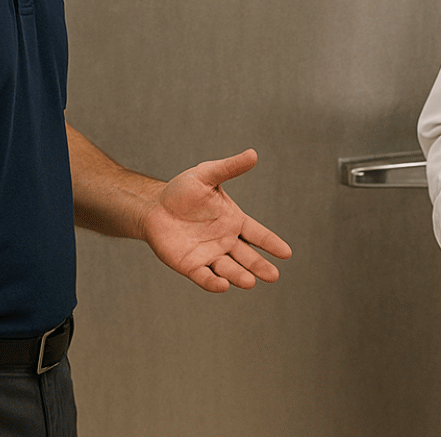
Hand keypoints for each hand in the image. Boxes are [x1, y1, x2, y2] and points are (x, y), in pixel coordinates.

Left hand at [140, 148, 292, 292]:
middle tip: (273, 276)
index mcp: (233, 221)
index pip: (257, 234)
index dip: (271, 243)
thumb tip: (252, 154)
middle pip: (247, 256)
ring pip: (228, 269)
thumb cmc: (182, 190)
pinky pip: (204, 276)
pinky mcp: (190, 265)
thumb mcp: (207, 175)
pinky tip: (222, 285)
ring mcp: (208, 254)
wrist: (154, 207)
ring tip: (250, 282)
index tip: (286, 253)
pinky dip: (213, 282)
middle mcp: (225, 241)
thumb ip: (229, 168)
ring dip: (239, 276)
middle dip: (260, 266)